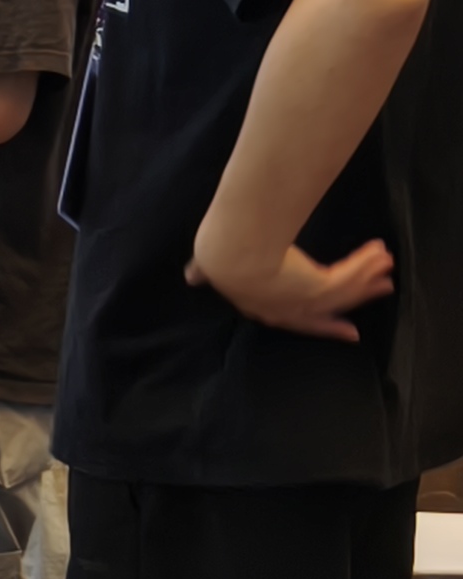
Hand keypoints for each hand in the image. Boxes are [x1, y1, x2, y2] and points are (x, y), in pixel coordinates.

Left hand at [187, 226, 394, 341]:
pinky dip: (364, 265)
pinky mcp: (318, 287)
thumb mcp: (210, 265)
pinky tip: (380, 254)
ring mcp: (303, 300)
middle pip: (328, 306)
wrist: (233, 255)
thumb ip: (205, 270)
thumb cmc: (218, 257)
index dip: (316, 321)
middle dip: (355, 299)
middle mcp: (285, 308)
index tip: (337, 325)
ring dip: (366, 278)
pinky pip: (348, 276)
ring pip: (343, 291)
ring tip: (387, 269)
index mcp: (260, 306)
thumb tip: (192, 275)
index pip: (293, 318)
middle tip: (380, 292)